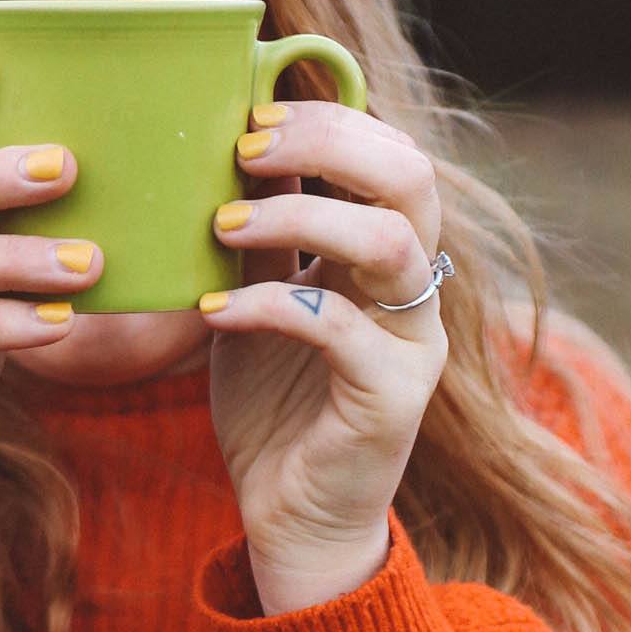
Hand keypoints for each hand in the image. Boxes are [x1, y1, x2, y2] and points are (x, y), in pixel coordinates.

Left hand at [198, 101, 448, 612]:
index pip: (392, 154)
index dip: (329, 119)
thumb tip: (237, 141)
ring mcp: (412, 344)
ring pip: (389, 244)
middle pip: (411, 177)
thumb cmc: (274, 402)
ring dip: (300, 216)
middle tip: (243, 146)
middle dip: (327, 143)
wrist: (292, 517)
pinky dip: (271, 306)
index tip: (247, 113)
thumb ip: (263, 230)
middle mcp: (415, 290)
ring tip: (222, 223)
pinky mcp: (390, 399)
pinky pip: (340, 329)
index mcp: (387, 256)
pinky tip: (215, 310)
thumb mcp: (258, 296)